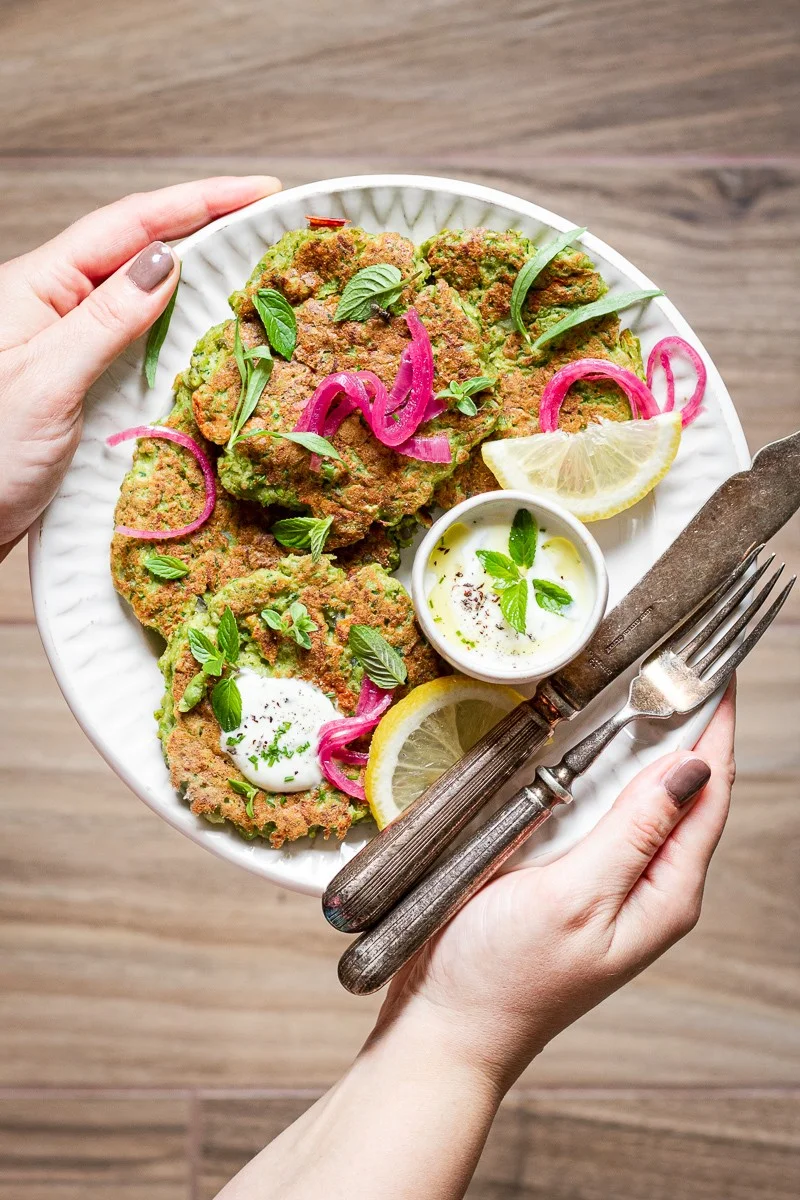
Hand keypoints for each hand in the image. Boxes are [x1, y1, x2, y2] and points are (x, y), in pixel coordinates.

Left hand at [0, 175, 280, 552]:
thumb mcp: (48, 381)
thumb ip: (108, 320)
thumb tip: (166, 262)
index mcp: (38, 285)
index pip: (130, 224)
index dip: (199, 201)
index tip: (260, 190)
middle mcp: (55, 305)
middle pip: (140, 249)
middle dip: (206, 228)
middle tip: (269, 224)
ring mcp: (69, 342)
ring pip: (144, 296)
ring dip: (199, 279)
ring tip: (252, 269)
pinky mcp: (80, 382)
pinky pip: (139, 341)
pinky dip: (179, 329)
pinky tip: (208, 331)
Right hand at [378, 681, 735, 1091]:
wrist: (446, 1027)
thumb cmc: (505, 977)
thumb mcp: (576, 898)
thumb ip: (634, 831)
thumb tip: (691, 766)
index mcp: (666, 893)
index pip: (712, 791)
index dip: (720, 724)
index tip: (720, 665)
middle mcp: (647, 884)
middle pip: (684, 789)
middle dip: (688, 722)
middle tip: (680, 657)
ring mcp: (607, 880)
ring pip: (640, 796)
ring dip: (644, 741)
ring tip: (647, 683)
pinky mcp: (568, 876)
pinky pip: (598, 811)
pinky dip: (598, 768)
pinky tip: (587, 739)